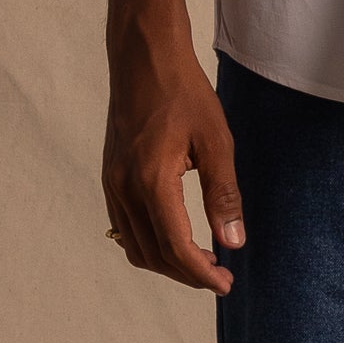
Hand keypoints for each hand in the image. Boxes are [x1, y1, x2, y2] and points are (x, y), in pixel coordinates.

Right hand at [102, 29, 243, 292]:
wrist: (143, 58)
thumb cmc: (184, 93)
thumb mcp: (216, 142)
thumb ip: (223, 195)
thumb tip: (233, 242)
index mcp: (151, 181)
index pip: (176, 247)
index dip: (202, 274)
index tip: (226, 284)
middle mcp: (124, 188)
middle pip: (154, 255)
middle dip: (188, 273)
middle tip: (221, 276)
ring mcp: (112, 184)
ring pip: (135, 247)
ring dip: (168, 262)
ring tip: (203, 260)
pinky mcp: (109, 178)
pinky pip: (124, 228)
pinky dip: (150, 244)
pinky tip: (177, 237)